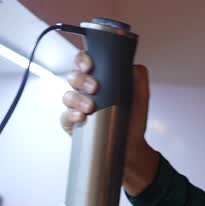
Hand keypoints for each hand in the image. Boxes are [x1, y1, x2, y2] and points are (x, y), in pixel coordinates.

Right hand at [60, 51, 157, 194]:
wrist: (131, 146)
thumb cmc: (133, 118)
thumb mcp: (141, 96)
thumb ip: (138, 77)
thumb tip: (131, 65)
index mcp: (98, 79)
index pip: (84, 62)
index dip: (83, 60)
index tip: (89, 65)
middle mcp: (84, 91)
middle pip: (73, 77)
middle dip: (81, 79)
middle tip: (95, 87)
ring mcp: (76, 107)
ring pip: (67, 96)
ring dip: (77, 98)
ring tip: (90, 107)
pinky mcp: (72, 124)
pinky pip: (64, 117)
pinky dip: (71, 115)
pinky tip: (81, 117)